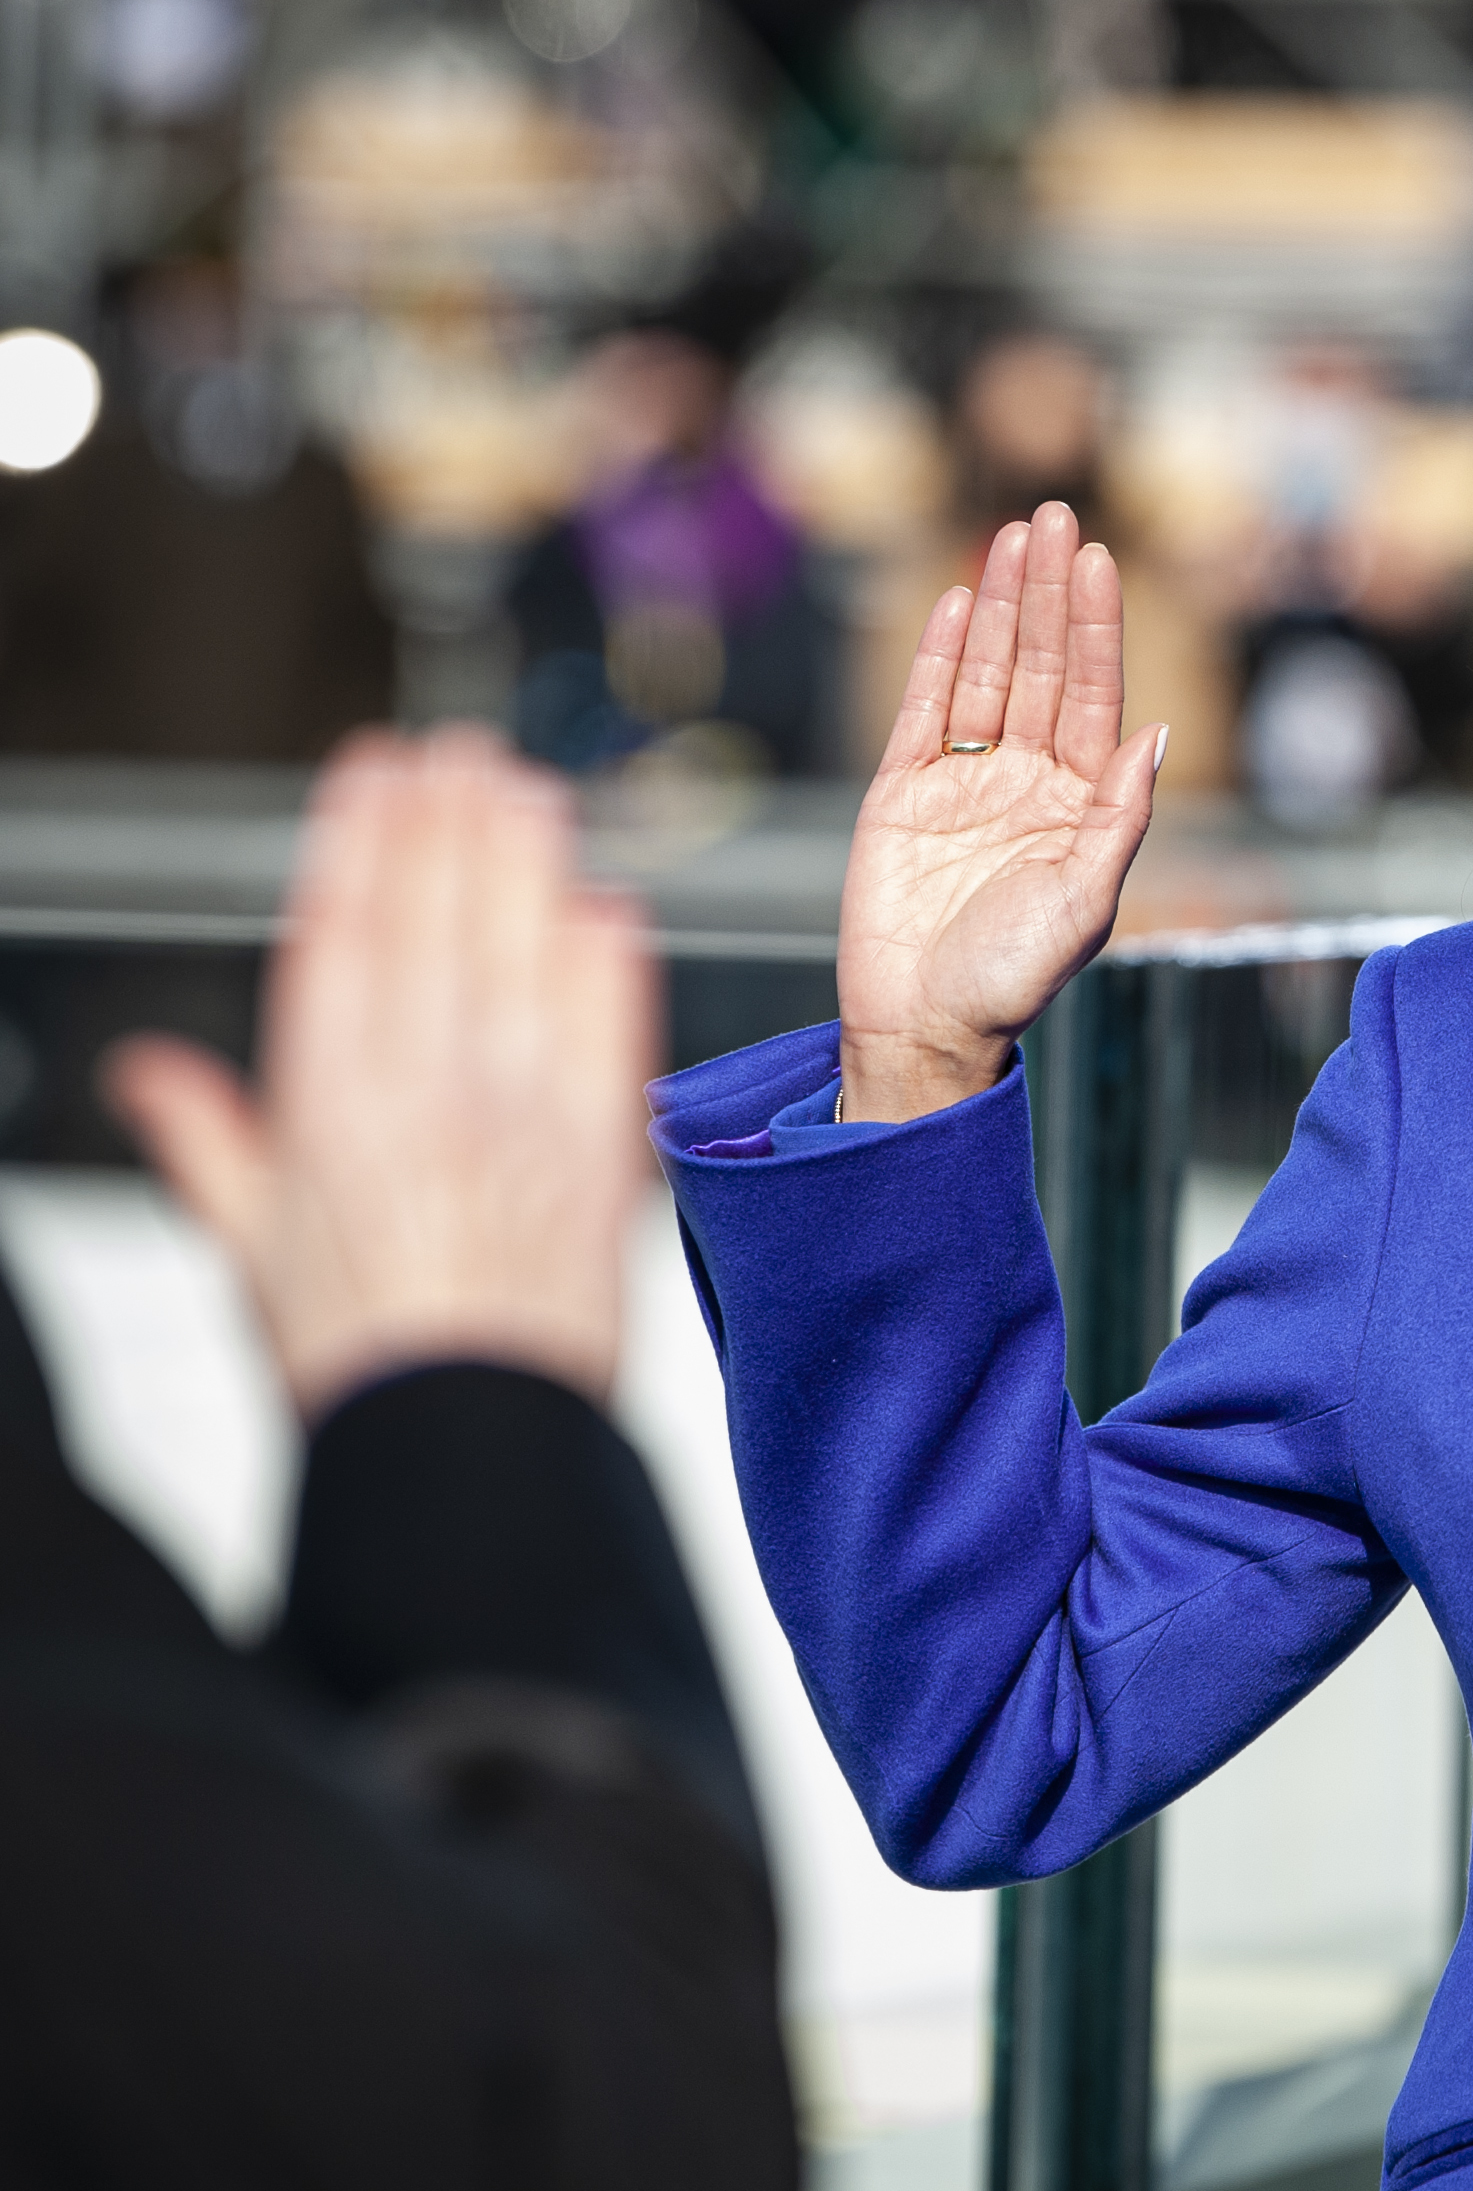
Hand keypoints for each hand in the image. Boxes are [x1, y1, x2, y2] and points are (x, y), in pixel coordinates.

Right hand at [102, 729, 660, 1421]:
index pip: (346, 930)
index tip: (375, 767)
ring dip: (527, 861)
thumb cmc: (359, 1356)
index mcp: (330, 1101)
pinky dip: (609, 962)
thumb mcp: (251, 1245)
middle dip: (449, 821)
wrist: (465, 1438)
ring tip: (526, 791)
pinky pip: (608, 1028)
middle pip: (440, 917)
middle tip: (462, 751)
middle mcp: (429, 1088)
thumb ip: (208, 1142)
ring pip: (524, 949)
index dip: (362, 837)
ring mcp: (523, 1113)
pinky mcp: (603, 1150)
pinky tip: (609, 907)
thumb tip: (145, 1074)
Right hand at [838, 500, 1167, 1121]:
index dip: (1096, 627)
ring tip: (1011, 536)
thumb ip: (1119, 817)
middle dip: (1048, 594)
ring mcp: (962, 782)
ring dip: (1000, 606)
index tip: (1099, 559)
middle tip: (1054, 514)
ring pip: (987, 675)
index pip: (1093, 696)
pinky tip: (959, 602)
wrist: (922, 1025)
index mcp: (1077, 804)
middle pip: (1042, 668)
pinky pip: (924, 710)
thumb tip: (1155, 734)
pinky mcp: (900, 792)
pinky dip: (940, 655)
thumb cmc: (1013, 978)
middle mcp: (1025, 782)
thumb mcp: (1085, 901)